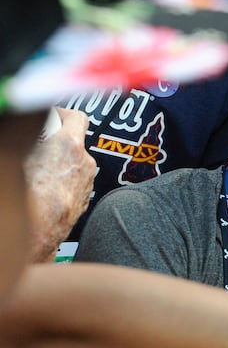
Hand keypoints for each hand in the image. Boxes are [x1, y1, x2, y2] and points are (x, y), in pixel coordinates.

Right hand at [24, 108, 94, 262]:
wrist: (36, 233)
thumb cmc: (28, 195)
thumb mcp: (21, 155)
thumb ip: (26, 138)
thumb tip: (21, 131)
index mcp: (69, 145)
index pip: (77, 117)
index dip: (62, 113)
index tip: (50, 115)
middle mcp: (84, 162)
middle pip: (75, 141)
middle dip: (57, 140)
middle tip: (38, 142)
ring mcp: (86, 183)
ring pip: (74, 163)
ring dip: (59, 162)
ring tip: (37, 168)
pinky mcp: (83, 200)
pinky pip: (74, 182)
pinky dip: (62, 180)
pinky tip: (43, 187)